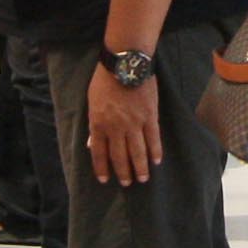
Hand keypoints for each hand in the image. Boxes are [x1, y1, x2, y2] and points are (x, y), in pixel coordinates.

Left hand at [86, 63, 162, 185]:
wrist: (125, 63)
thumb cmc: (105, 80)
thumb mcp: (92, 102)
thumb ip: (93, 125)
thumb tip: (91, 144)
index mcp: (99, 124)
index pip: (99, 152)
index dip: (102, 168)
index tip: (105, 180)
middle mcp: (116, 128)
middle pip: (120, 156)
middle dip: (123, 172)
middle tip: (128, 183)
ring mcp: (134, 124)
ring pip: (137, 152)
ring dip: (140, 168)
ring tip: (143, 179)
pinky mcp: (150, 117)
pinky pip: (153, 138)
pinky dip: (155, 151)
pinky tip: (156, 161)